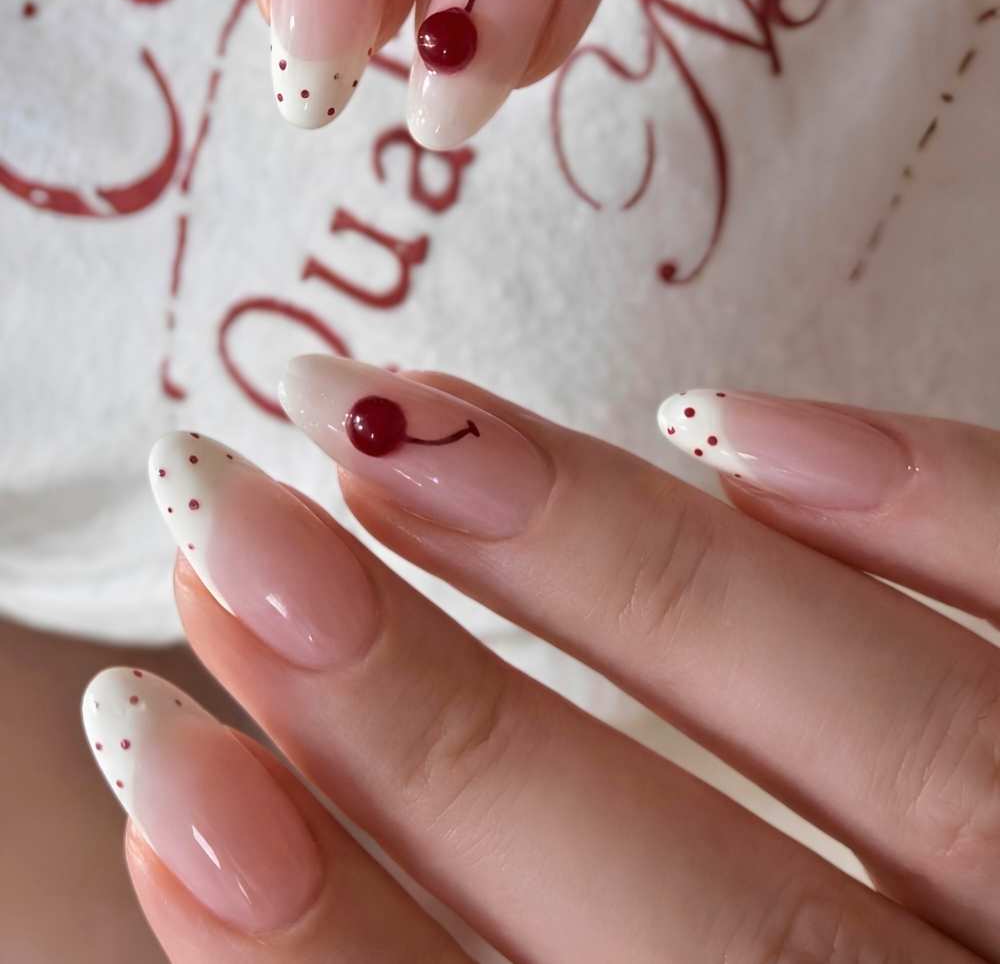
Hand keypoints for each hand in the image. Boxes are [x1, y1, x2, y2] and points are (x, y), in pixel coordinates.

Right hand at [86, 358, 999, 960]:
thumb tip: (230, 825)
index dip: (325, 949)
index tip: (161, 768)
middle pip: (714, 932)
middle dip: (440, 734)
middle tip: (233, 535)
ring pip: (913, 757)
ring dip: (629, 579)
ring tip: (400, 432)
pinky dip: (932, 510)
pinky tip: (732, 431)